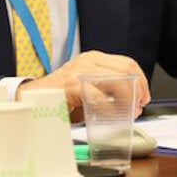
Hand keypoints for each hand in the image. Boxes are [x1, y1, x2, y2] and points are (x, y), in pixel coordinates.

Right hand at [17, 50, 149, 121]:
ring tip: (126, 114)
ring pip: (118, 81)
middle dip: (137, 92)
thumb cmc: (61, 97)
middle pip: (126, 70)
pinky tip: (111, 117)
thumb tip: (133, 103)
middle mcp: (88, 60)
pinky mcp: (73, 85)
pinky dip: (111, 110)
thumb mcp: (88, 87)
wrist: (32, 99)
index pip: (128, 63)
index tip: (143, 98)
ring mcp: (80, 70)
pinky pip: (101, 97)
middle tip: (137, 108)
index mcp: (94, 58)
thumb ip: (108, 89)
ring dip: (127, 100)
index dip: (141, 82)